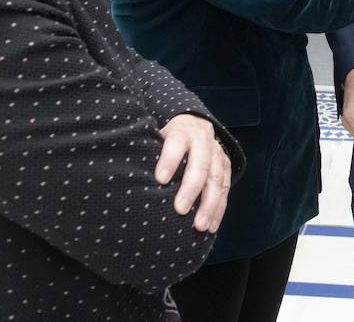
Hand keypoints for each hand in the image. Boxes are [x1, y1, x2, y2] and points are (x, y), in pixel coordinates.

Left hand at [155, 114, 230, 232]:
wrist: (194, 126)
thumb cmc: (167, 139)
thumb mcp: (157, 137)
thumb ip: (148, 153)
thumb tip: (127, 176)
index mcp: (182, 131)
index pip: (176, 143)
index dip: (170, 159)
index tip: (160, 179)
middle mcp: (203, 141)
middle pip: (201, 163)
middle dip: (191, 188)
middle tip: (179, 210)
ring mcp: (217, 154)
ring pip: (217, 179)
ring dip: (209, 204)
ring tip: (199, 226)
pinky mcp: (226, 168)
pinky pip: (225, 189)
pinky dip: (219, 210)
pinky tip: (211, 227)